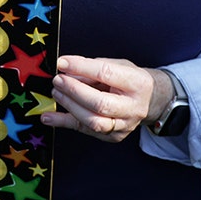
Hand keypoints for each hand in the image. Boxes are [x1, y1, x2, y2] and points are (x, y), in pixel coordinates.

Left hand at [38, 55, 170, 142]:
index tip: (61, 62)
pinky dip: (64, 122)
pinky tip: (48, 117)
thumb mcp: (118, 65)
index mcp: (137, 83)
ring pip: (93, 122)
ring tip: (56, 92)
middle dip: (74, 91)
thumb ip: (93, 67)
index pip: (106, 73)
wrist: (152, 100)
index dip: (81, 67)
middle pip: (100, 103)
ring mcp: (124, 125)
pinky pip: (85, 131)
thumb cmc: (130, 80)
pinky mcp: (113, 136)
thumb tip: (65, 68)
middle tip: (58, 80)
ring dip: (69, 106)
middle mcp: (133, 107)